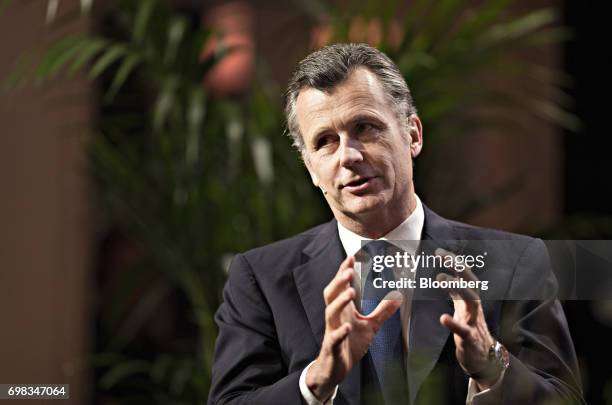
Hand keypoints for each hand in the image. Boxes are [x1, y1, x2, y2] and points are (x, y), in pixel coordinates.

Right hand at [306, 256, 401, 401]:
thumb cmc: (349, 344)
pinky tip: (348, 326)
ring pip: (330, 312)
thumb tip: (398, 298)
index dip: (343, 272)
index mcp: (342, 310)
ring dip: (340, 302)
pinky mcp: (332, 347)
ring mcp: (332, 331)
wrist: (334, 369)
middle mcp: (335, 317)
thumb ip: (381, 312)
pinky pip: (334, 338)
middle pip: (330, 294)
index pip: (340, 286)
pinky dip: (340, 332)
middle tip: (349, 270)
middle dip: (339, 282)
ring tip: (351, 293)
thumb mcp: (369, 326)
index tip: (351, 257)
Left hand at [435, 248, 498, 389]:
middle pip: (471, 282)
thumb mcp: (462, 307)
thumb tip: (444, 274)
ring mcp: (474, 322)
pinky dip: (454, 323)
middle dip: (459, 267)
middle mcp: (474, 307)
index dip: (454, 263)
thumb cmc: (471, 330)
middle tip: (443, 255)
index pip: (464, 276)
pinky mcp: (471, 339)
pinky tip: (443, 318)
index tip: (440, 251)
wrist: (485, 359)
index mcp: (470, 299)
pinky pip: (464, 330)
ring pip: (471, 301)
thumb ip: (455, 292)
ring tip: (439, 277)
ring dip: (457, 287)